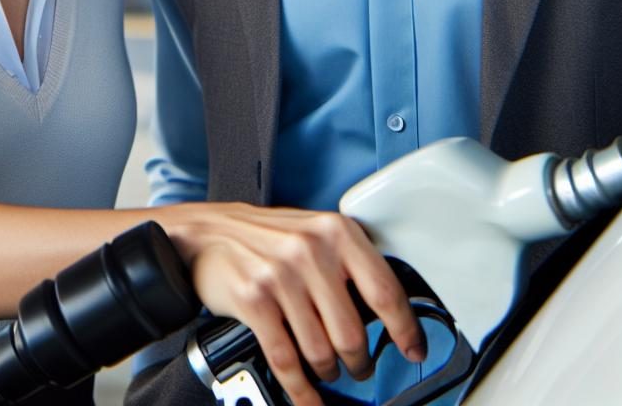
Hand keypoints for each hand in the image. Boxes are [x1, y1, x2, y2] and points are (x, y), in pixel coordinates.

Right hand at [173, 205, 425, 405]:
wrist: (208, 231)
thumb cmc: (265, 236)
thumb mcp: (314, 233)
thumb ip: (347, 264)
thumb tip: (387, 312)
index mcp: (335, 231)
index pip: (384, 290)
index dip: (404, 329)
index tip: (414, 349)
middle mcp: (310, 250)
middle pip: (352, 332)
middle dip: (359, 361)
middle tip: (359, 367)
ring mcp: (280, 275)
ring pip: (321, 350)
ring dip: (327, 371)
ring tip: (327, 369)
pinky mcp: (254, 299)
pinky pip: (287, 360)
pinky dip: (301, 389)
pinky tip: (308, 396)